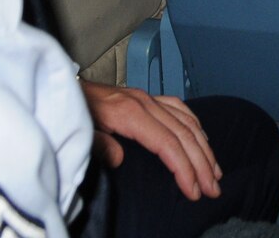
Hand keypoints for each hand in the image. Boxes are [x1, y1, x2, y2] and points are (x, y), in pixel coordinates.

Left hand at [80, 80, 221, 201]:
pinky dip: (195, 125)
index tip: (193, 190)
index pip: (167, 143)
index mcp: (129, 113)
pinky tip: (202, 138)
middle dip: (202, 163)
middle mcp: (144, 103)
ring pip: (186, 121)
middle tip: (213, 189)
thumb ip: (98, 144)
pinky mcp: (145, 97)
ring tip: (215, 170)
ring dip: (204, 147)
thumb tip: (120, 159)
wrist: (63, 86)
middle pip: (183, 134)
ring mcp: (147, 98)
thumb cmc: (69, 110)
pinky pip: (179, 108)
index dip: (184, 168)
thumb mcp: (78, 130)